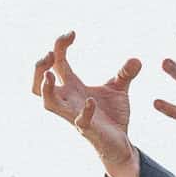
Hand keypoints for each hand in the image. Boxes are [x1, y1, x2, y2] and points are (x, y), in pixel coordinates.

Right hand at [32, 31, 141, 176]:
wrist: (120, 143)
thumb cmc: (112, 116)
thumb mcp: (118, 89)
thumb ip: (124, 73)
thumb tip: (137, 59)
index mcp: (73, 87)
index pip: (57, 63)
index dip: (59, 46)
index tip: (72, 33)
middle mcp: (68, 100)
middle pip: (38, 84)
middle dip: (38, 68)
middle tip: (49, 54)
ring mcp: (74, 115)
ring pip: (48, 103)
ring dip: (46, 88)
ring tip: (50, 74)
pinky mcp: (88, 129)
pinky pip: (79, 121)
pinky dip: (84, 111)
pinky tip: (91, 102)